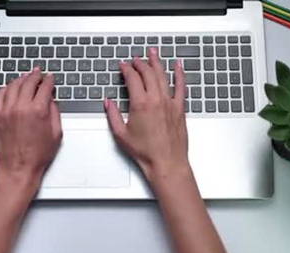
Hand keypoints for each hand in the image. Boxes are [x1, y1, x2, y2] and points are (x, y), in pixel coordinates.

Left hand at [0, 68, 62, 183]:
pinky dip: (5, 89)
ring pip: (12, 86)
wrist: (17, 168)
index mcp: (38, 111)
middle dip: (35, 75)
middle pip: (28, 83)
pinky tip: (9, 88)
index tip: (50, 78)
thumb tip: (51, 100)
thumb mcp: (56, 134)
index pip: (44, 87)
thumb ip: (54, 113)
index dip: (49, 80)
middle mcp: (21, 107)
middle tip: (38, 72)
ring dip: (20, 79)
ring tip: (25, 77)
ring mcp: (6, 111)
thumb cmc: (37, 156)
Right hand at [105, 48, 189, 181]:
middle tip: (135, 59)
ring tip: (153, 53)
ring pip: (163, 75)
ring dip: (157, 62)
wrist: (166, 163)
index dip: (126, 69)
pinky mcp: (180, 108)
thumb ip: (113, 115)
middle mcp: (156, 100)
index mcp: (141, 104)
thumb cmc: (146, 152)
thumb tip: (108, 102)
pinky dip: (180, 74)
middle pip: (148, 73)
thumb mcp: (121, 134)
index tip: (123, 65)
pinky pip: (181, 86)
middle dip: (140, 63)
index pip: (132, 78)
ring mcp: (170, 103)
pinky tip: (178, 65)